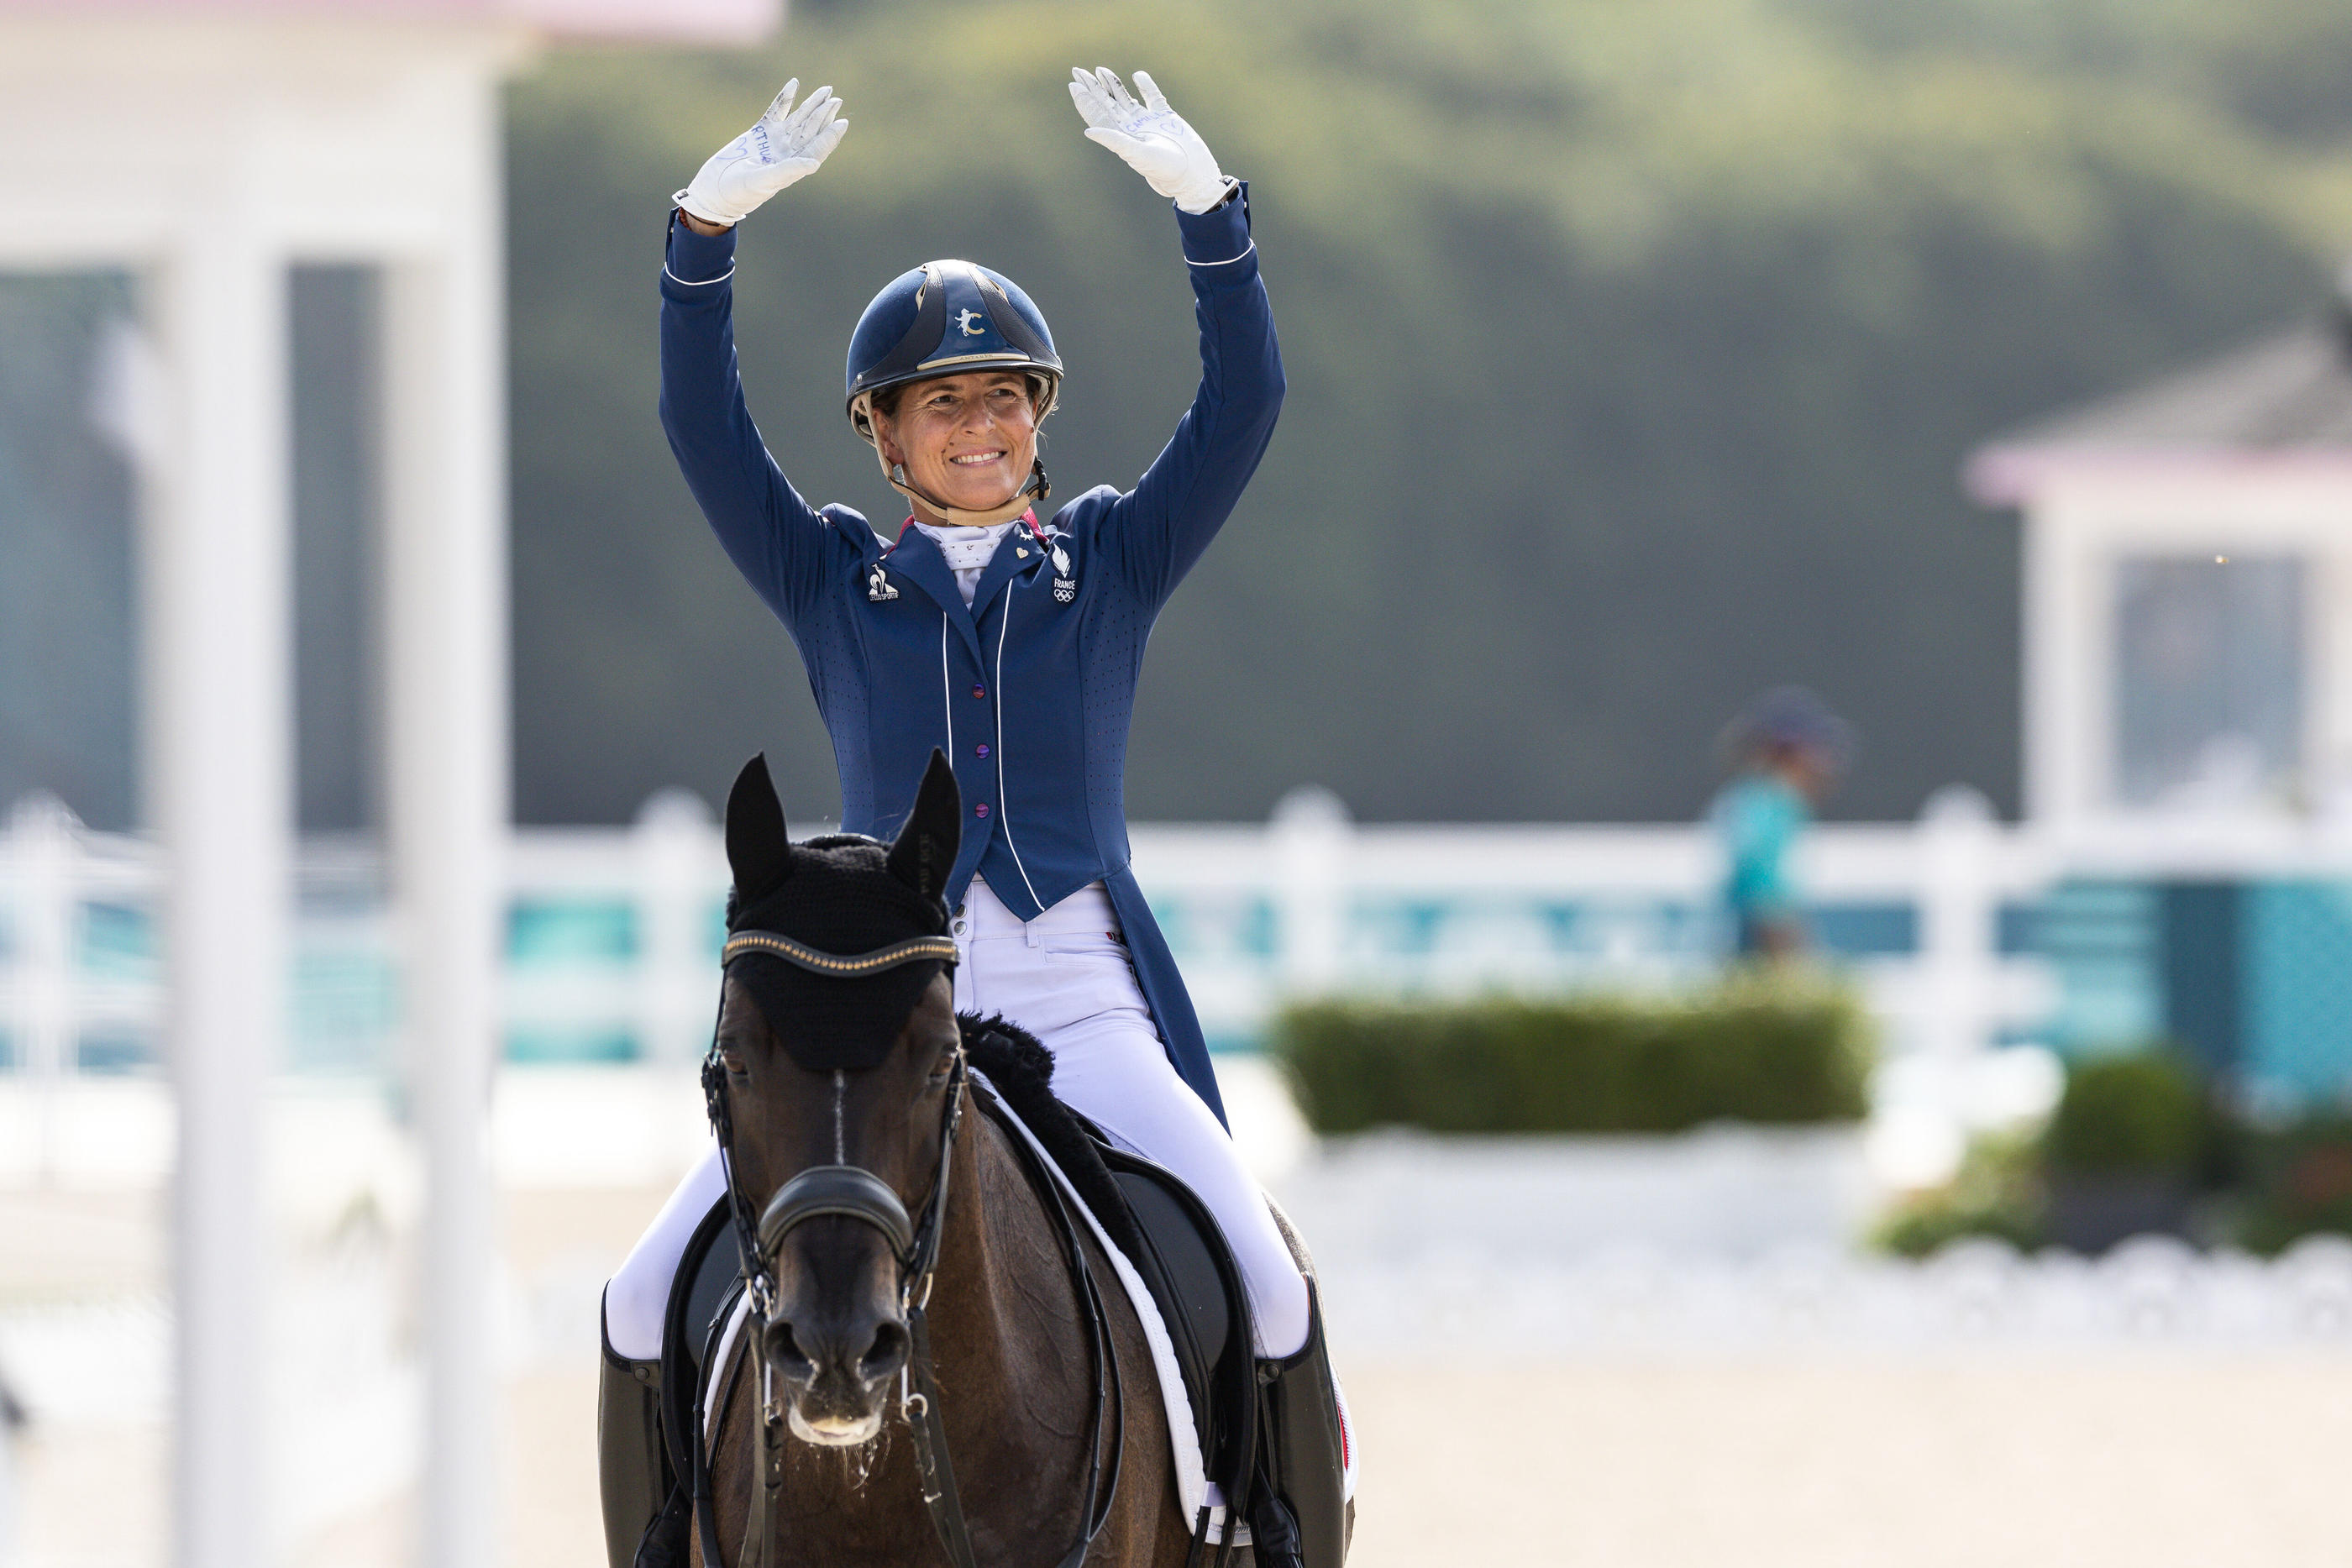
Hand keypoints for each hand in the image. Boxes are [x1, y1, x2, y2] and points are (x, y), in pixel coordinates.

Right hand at [674, 79, 846, 228]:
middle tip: (836, 100)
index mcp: (793, 166)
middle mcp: (788, 152)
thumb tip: (814, 163)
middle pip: (811, 130)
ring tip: (826, 90)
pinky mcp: (760, 131)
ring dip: (811, 104)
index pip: (816, 148)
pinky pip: (776, 111)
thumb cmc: (741, 191)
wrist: (716, 188)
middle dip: (824, 115)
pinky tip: (794, 84)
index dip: (830, 136)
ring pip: (797, 119)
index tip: (842, 122)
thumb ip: (789, 170)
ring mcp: (775, 140)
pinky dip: (785, 98)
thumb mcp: (765, 181)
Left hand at [1067, 68, 1232, 214]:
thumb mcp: (1137, 153)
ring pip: (1126, 99)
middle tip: (1077, 71)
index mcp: (1122, 137)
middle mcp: (1131, 128)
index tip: (1074, 85)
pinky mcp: (1165, 117)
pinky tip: (1138, 76)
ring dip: (1112, 85)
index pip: (1099, 116)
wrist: (1192, 172)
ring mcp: (1148, 121)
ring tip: (1100, 70)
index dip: (1085, 101)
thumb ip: (1114, 140)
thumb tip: (1088, 130)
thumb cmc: (1164, 168)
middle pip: (1107, 104)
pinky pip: (1153, 98)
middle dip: (1093, 88)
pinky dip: (1146, 86)